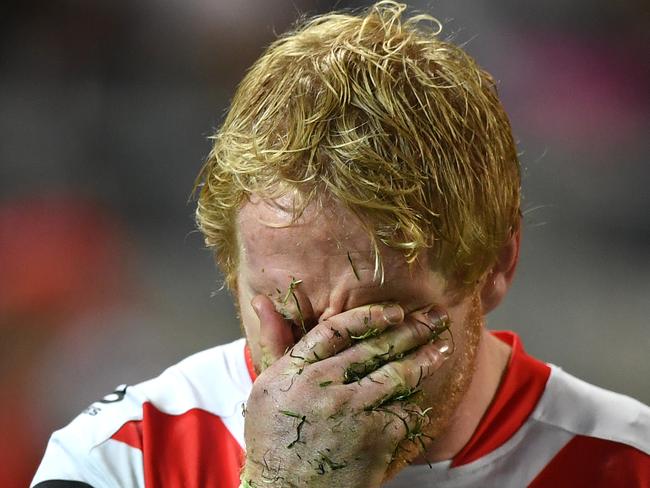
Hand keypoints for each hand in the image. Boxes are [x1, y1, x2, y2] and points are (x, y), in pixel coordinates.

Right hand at [242, 296, 449, 487]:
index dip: (368, 316)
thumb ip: (274, 342)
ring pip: (396, 375)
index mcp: (294, 371)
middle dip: (410, 330)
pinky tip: (426, 391)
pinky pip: (402, 411)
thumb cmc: (274, 437)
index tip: (392, 311)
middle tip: (434, 318)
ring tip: (441, 347)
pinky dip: (413, 401)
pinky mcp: (374, 439)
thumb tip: (262, 300)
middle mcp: (323, 388)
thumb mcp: (266, 386)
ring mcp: (351, 413)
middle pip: (374, 348)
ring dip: (424, 358)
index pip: (335, 331)